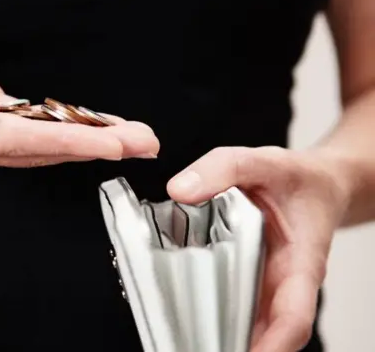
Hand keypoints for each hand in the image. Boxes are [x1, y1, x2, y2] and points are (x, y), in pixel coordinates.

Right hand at [0, 8, 157, 170]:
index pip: (14, 140)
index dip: (65, 142)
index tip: (110, 145)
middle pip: (36, 151)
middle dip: (93, 147)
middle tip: (144, 141)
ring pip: (39, 149)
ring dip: (88, 144)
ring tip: (134, 136)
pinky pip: (31, 139)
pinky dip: (67, 135)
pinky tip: (96, 131)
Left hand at [166, 146, 351, 351]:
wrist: (314, 183)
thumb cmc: (297, 179)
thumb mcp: (263, 162)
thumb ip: (223, 168)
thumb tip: (179, 190)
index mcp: (300, 263)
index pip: (293, 318)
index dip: (271, 345)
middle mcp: (283, 284)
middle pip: (264, 333)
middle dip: (234, 347)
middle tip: (194, 348)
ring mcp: (265, 286)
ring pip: (245, 324)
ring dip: (217, 336)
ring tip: (182, 341)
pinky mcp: (247, 281)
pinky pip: (230, 304)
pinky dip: (209, 313)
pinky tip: (180, 316)